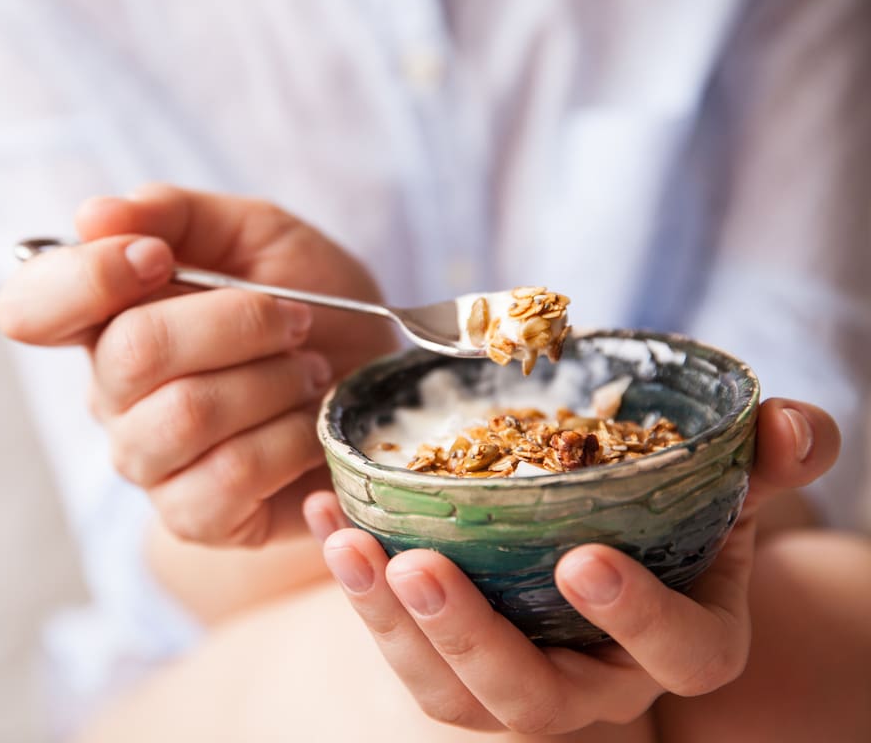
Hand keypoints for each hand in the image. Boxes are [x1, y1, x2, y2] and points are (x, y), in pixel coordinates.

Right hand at [0, 185, 397, 545]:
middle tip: (296, 320)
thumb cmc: (316, 307)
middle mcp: (112, 394)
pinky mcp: (194, 516)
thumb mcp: (258, 235)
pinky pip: (228, 475)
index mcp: (108, 318)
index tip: (157, 257)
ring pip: (183, 414)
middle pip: (132, 351)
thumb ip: (175, 215)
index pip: (30, 307)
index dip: (86, 278)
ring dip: (269, 380)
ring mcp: (148, 462)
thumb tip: (93, 216)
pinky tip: (308, 427)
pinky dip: (287, 440)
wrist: (382, 393)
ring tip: (309, 372)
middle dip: (235, 321)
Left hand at [303, 399, 839, 733]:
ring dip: (388, 622)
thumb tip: (795, 426)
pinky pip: (397, 650)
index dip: (638, 617)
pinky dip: (355, 588)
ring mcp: (513, 686)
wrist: (607, 558)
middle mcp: (595, 685)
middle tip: (419, 565)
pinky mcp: (449, 670)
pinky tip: (328, 515)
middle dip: (474, 637)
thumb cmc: (667, 523)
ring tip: (349, 543)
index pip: (680, 656)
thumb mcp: (719, 490)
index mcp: (679, 644)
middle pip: (535, 698)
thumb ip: (761, 460)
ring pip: (448, 693)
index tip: (583, 558)